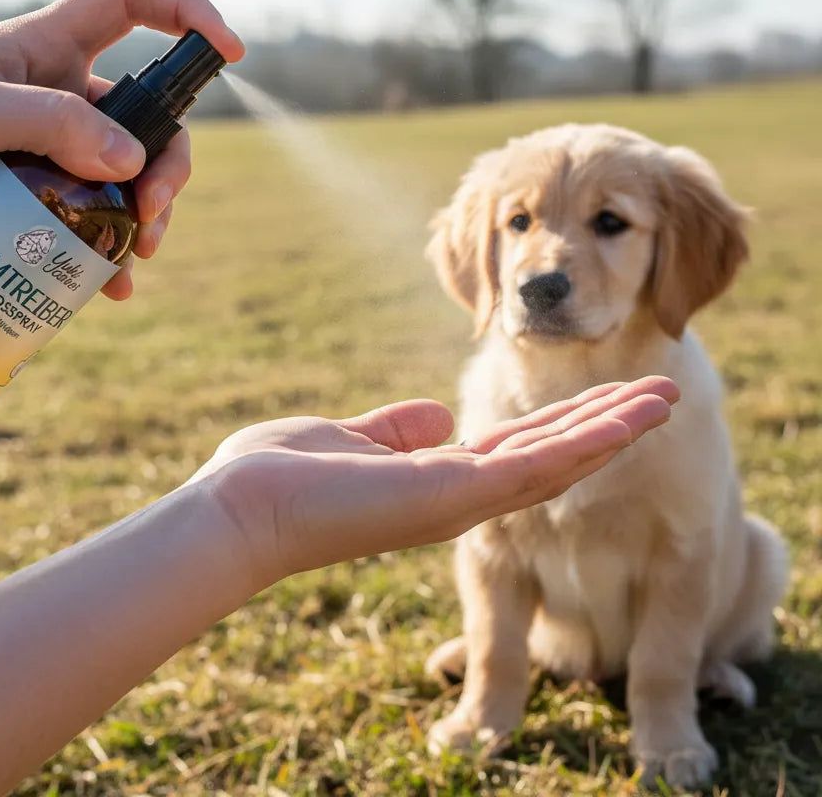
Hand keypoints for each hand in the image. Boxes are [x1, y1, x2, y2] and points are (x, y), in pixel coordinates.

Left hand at [0, 0, 243, 298]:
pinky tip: (112, 288)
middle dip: (168, 164)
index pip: (133, 5)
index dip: (188, 15)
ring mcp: (49, 152)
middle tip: (153, 214)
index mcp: (47, 47)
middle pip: (148, 116)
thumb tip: (132, 163)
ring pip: (128, 179)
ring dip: (146, 218)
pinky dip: (109, 256)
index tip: (232, 53)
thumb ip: (49, 124)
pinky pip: (92, 225)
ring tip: (135, 259)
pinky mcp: (33, 202)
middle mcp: (58, 95)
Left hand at [200, 377, 678, 587]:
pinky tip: (627, 420)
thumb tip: (436, 413)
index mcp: (435, 477)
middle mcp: (458, 494)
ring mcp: (461, 501)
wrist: (239, 510)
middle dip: (607, 424)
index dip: (567, 422)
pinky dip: (585, 443)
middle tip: (664, 394)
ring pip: (559, 463)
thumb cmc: (279, 476)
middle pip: (551, 454)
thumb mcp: (353, 439)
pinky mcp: (454, 497)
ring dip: (614, 429)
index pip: (517, 447)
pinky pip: (535, 469)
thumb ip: (397, 430)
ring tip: (667, 398)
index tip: (608, 398)